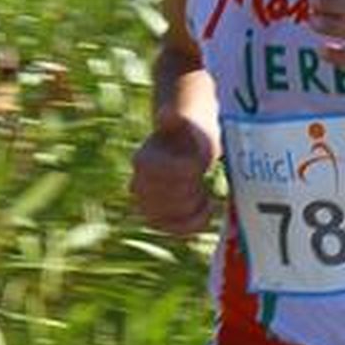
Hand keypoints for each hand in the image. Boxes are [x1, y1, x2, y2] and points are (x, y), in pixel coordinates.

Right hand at [130, 114, 217, 235]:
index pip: (165, 174)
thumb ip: (174, 118)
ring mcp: (147, 206)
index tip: (198, 164)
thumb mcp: (184, 122)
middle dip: (191, 190)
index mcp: (143, 160)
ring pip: (171, 218)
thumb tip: (166, 113)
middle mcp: (139, 186)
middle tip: (200, 178)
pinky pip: (176, 231)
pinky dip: (195, 223)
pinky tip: (206, 208)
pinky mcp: (160, 221)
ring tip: (202, 192)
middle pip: (168, 199)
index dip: (187, 171)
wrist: (185, 151)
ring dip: (194, 206)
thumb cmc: (187, 135)